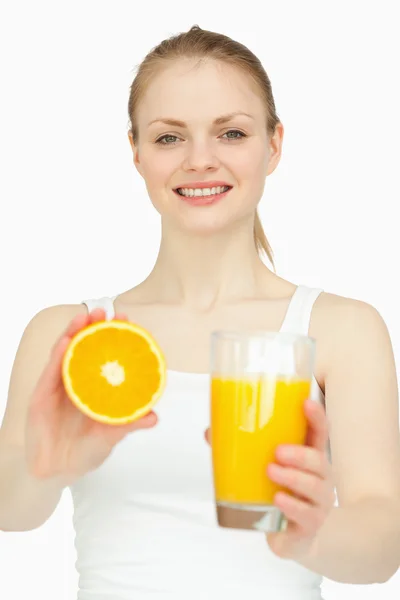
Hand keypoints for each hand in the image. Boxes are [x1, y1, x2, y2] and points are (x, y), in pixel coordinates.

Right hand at [26, 308, 156, 485]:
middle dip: (93, 326)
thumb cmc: (85, 451)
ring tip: (84, 317)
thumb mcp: (111, 436)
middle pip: (83, 347)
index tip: (127, 321)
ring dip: (73, 333)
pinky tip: (66, 342)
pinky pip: (50, 373)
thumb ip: (129, 424)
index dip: (114, 337)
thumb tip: (154, 416)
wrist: (57, 472)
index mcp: (93, 386)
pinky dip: (57, 356)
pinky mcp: (41, 397)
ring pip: (64, 353)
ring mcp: (57, 387)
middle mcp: (75, 381)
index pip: (104, 355)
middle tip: (105, 311)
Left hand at [204, 399, 334, 561]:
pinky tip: (278, 500)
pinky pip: (306, 515)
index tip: (306, 402)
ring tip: (271, 471)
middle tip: (277, 451)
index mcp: (309, 458)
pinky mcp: (310, 526)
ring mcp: (319, 503)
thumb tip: (210, 432)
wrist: (290, 536)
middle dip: (299, 454)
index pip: (319, 433)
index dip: (316, 417)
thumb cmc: (278, 492)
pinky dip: (292, 506)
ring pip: (315, 488)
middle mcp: (320, 478)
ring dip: (293, 478)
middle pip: (319, 461)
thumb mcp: (263, 469)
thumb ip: (240, 450)